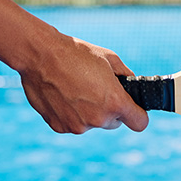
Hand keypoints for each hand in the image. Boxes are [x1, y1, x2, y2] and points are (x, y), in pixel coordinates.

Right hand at [18, 31, 148, 133]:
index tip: (133, 109)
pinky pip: (73, 123)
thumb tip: (131, 84)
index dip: (138, 115)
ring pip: (92, 123)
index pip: (139, 123)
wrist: (41, 55)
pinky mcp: (60, 127)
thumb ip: (125, 75)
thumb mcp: (109, 58)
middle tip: (96, 89)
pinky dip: (71, 113)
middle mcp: (98, 119)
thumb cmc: (76, 53)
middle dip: (109, 109)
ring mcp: (77, 126)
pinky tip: (62, 94)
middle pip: (114, 122)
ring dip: (88, 111)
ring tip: (75, 88)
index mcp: (114, 102)